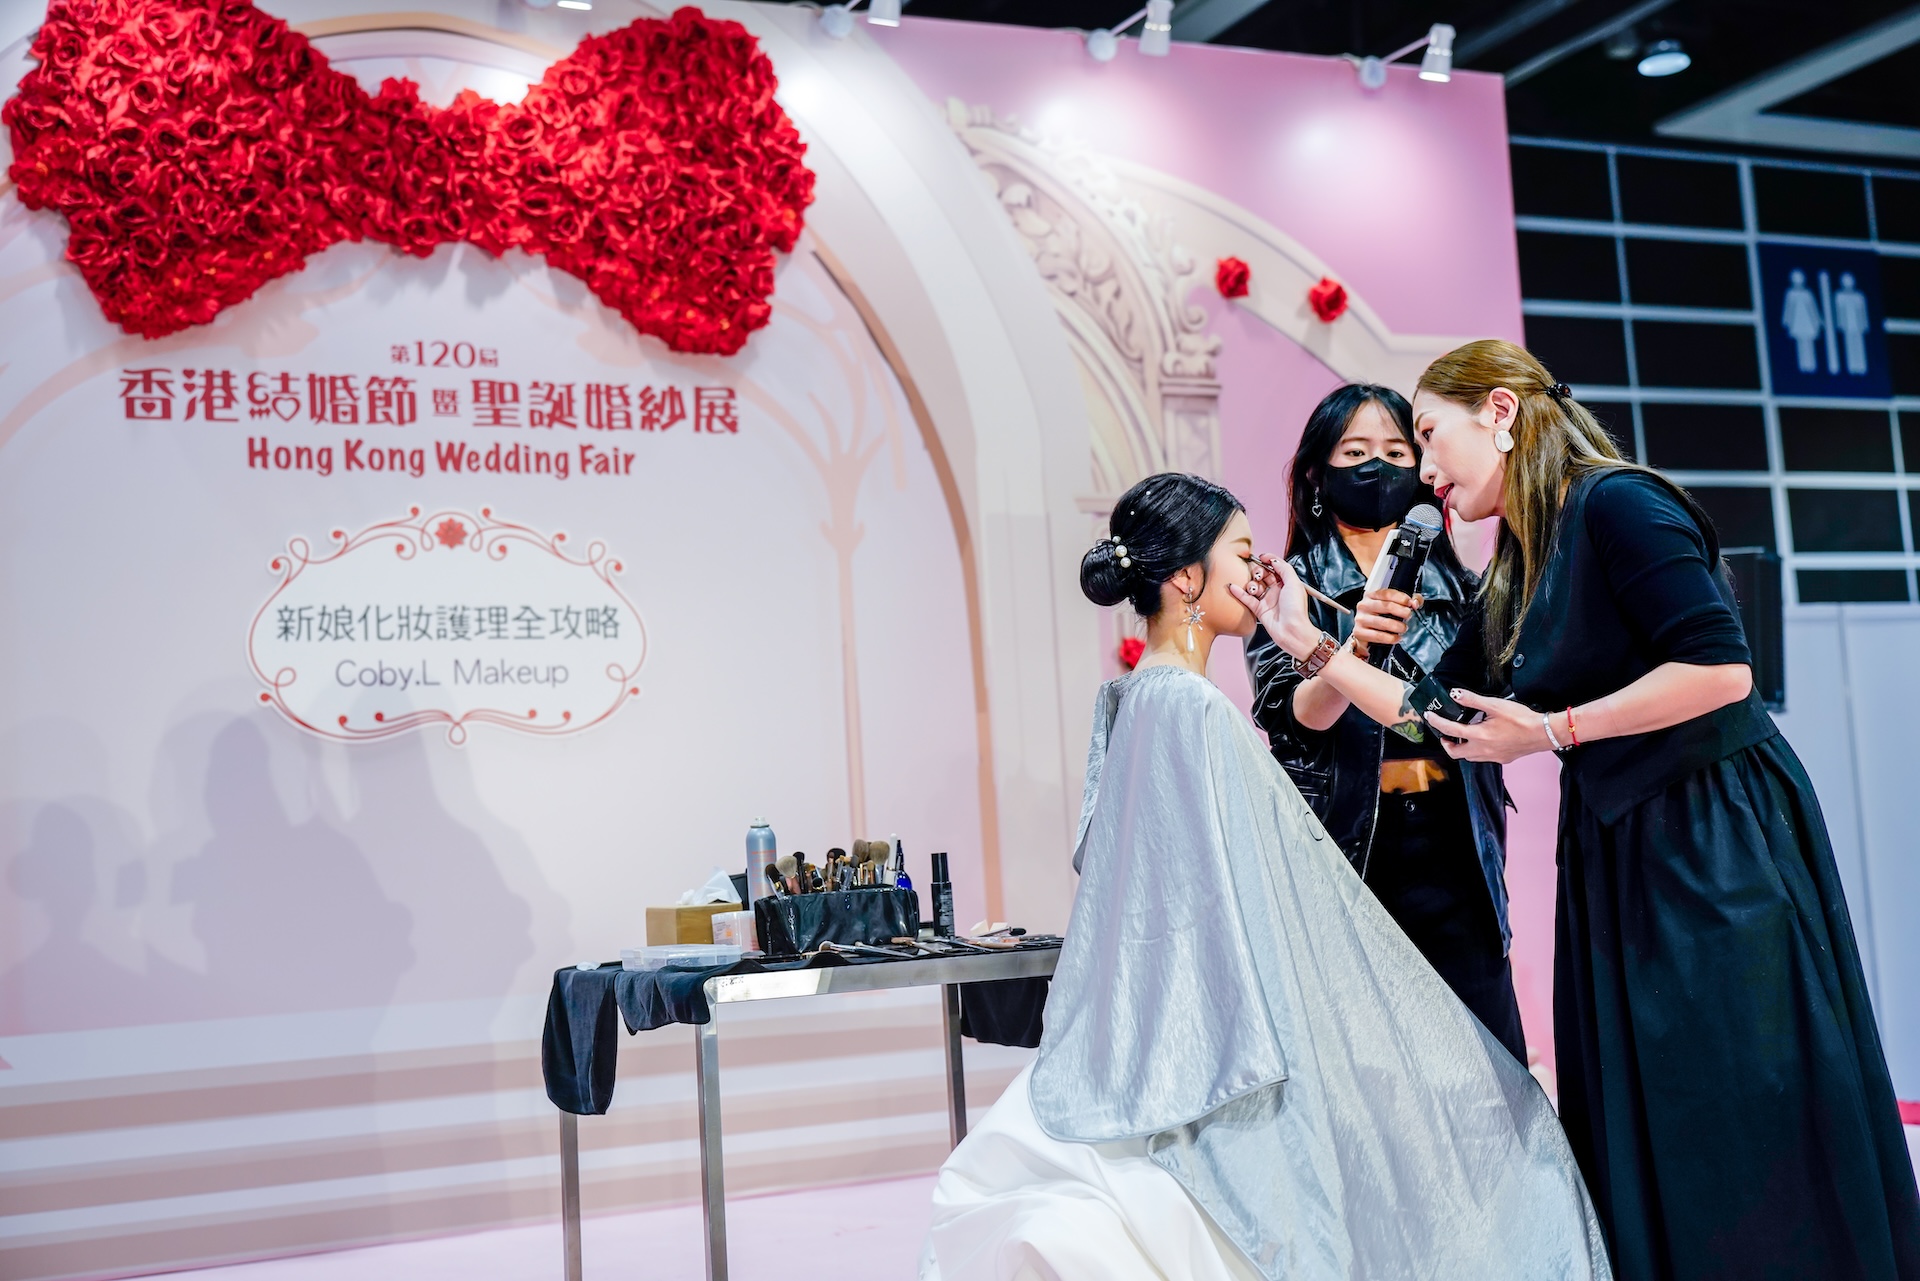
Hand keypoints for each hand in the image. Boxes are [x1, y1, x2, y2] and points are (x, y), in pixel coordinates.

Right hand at [1230, 555, 1318, 658]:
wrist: (1292, 630)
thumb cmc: (1296, 609)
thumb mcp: (1295, 583)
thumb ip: (1284, 569)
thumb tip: (1273, 560)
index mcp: (1287, 583)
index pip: (1275, 568)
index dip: (1268, 561)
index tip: (1261, 557)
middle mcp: (1277, 590)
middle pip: (1263, 575)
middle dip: (1258, 572)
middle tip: (1257, 575)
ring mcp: (1267, 600)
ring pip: (1254, 586)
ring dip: (1250, 583)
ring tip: (1253, 588)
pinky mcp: (1259, 610)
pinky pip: (1247, 598)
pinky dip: (1239, 592)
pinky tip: (1233, 587)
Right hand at [1354, 588, 1413, 650]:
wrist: (1364, 632)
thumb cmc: (1380, 616)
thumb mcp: (1393, 604)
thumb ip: (1409, 600)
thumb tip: (1415, 603)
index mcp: (1371, 595)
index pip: (1387, 593)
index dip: (1401, 598)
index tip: (1410, 603)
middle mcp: (1364, 605)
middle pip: (1386, 606)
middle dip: (1401, 611)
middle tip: (1409, 616)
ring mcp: (1360, 619)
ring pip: (1383, 622)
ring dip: (1397, 626)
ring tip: (1404, 628)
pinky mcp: (1359, 632)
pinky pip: (1377, 636)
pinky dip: (1390, 638)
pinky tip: (1397, 638)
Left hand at [1424, 689, 1551, 763]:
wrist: (1544, 733)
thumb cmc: (1522, 719)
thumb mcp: (1495, 704)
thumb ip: (1473, 700)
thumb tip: (1455, 694)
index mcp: (1478, 736)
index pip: (1450, 730)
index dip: (1437, 722)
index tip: (1429, 716)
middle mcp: (1483, 751)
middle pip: (1456, 753)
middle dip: (1446, 744)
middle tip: (1444, 734)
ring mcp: (1493, 757)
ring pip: (1469, 758)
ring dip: (1461, 748)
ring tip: (1462, 736)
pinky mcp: (1503, 759)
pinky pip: (1483, 758)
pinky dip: (1476, 751)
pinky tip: (1482, 741)